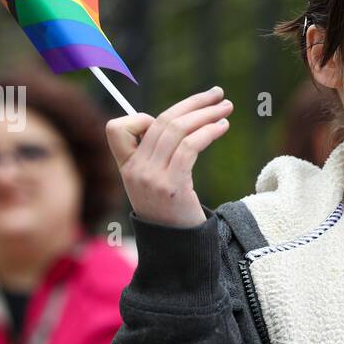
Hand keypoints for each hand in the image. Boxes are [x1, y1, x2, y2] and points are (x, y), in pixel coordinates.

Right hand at [105, 86, 233, 227]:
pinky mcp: (172, 186)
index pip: (117, 128)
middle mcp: (134, 171)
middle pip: (160, 122)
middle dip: (192, 104)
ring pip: (176, 131)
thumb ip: (157, 156)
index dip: (142, 117)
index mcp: (125, 167)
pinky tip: (222, 126)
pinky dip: (208, 132)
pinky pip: (189, 148)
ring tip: (227, 107)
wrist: (180, 249)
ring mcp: (151, 179)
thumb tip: (178, 120)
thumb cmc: (173, 213)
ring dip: (205, 114)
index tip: (175, 117)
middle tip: (217, 94)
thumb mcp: (155, 183)